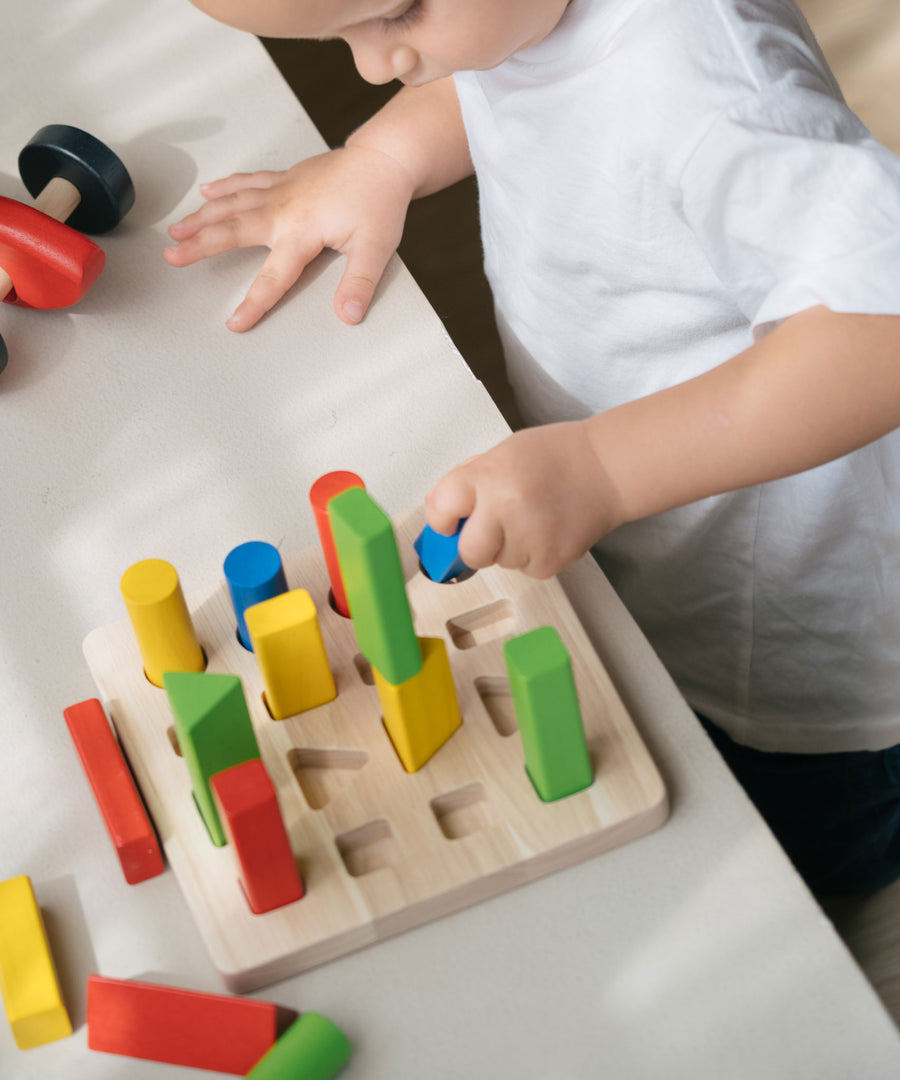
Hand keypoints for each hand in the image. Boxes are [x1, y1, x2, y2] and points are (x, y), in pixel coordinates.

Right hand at [163, 145, 414, 330]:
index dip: (254, 303)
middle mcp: (283, 209)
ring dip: (201, 217)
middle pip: (232, 230)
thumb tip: (348, 315)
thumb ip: (359, 284)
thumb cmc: (380, 202)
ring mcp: (281, 190)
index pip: (274, 278)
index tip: (235, 323)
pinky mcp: (285, 178)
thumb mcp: (376, 249)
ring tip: (176, 230)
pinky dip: (225, 186)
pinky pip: (247, 182)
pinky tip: (206, 191)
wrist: (384, 158)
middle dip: (199, 245)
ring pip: (232, 203)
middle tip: (172, 257)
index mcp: (302, 231)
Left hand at [424, 422, 623, 578]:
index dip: (443, 519)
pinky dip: (534, 555)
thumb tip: (439, 510)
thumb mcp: (503, 453)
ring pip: (500, 562)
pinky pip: (527, 570)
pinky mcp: (551, 560)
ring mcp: (530, 537)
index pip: (440, 510)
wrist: (608, 468)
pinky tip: (549, 530)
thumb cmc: (556, 456)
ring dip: (510, 548)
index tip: (451, 521)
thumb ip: (467, 479)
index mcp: (488, 476)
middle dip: (476, 545)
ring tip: (534, 519)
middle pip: (470, 552)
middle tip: (495, 528)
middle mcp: (506, 507)